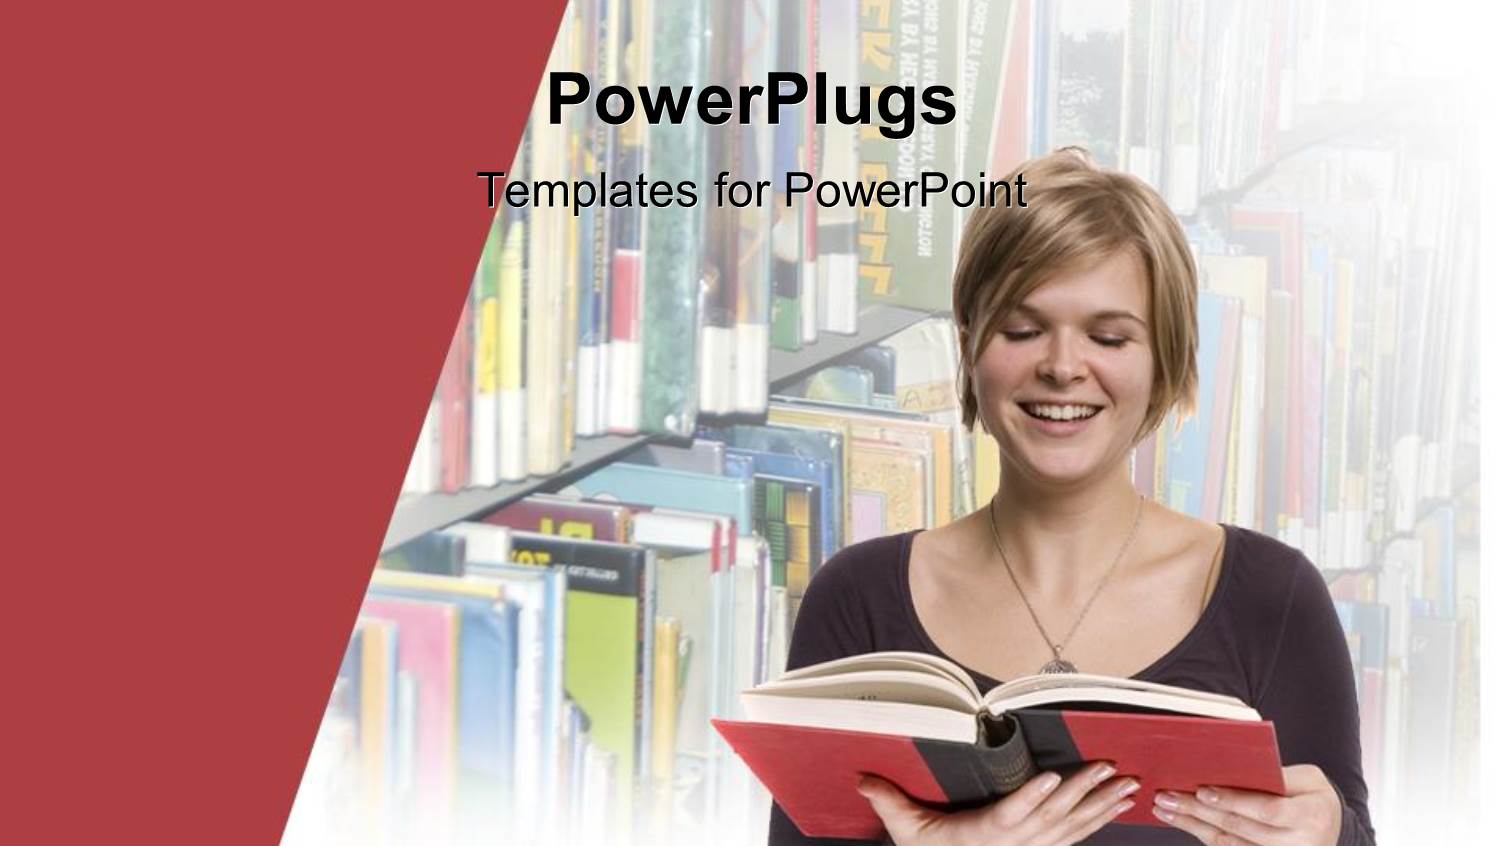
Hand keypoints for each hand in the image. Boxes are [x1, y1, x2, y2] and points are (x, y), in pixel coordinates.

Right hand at [856, 762, 1137, 845]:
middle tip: (1110, 768)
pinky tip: (1119, 805)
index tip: (1052, 778)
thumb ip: (889, 803)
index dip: (1031, 799)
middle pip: (1053, 818)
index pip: (1008, 817)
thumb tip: (861, 778)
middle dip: (1084, 793)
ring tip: (1128, 784)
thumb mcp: (907, 832)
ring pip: (1072, 828)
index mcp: (983, 837)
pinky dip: (1100, 820)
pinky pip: (1076, 836)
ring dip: (1102, 805)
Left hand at [1151, 764, 1341, 845]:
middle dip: (1199, 812)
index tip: (1203, 791)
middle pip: (1240, 828)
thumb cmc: (1314, 798)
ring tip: (1164, 808)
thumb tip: (1231, 768)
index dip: (1233, 801)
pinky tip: (1182, 821)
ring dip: (1191, 825)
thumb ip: (1276, 776)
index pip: (1266, 810)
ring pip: (1228, 843)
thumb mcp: (1308, 780)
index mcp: (1311, 816)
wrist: (1330, 831)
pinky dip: (1201, 834)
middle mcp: (1298, 845)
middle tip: (1168, 796)